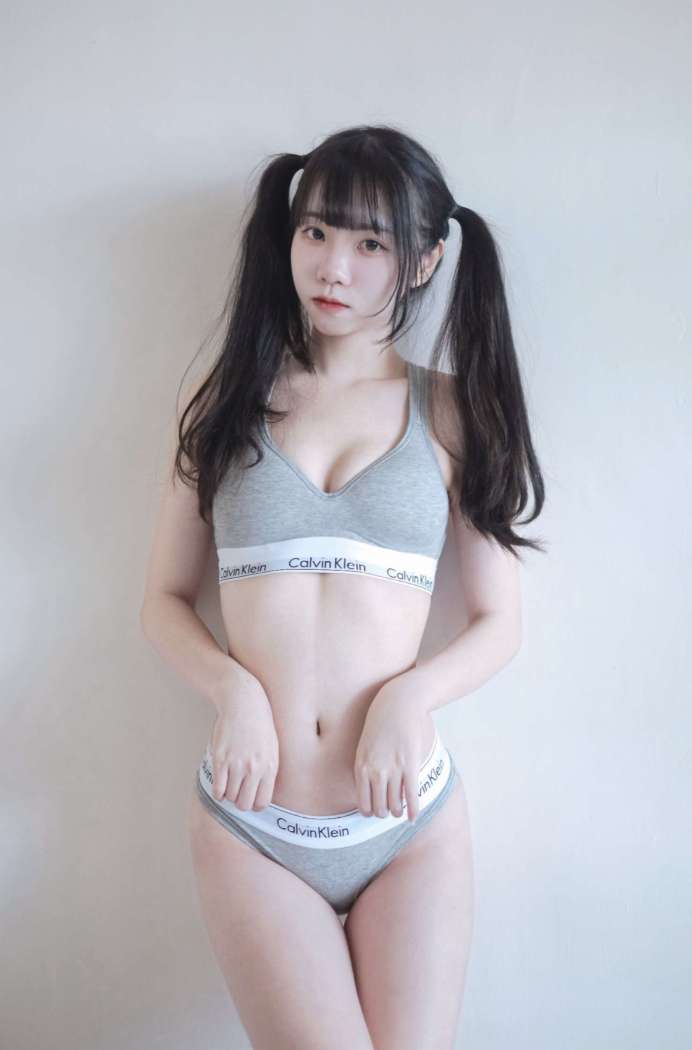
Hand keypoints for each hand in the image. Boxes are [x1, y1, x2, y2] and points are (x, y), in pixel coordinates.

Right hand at [209, 669, 279, 811]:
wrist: (244, 702)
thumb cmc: (259, 724)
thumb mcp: (272, 747)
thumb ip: (268, 769)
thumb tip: (261, 791)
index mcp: (270, 766)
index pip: (262, 802)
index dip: (255, 805)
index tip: (250, 799)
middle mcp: (254, 768)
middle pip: (245, 804)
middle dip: (240, 803)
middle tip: (237, 794)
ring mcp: (237, 764)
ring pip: (231, 797)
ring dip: (228, 795)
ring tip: (229, 785)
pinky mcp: (221, 759)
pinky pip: (218, 788)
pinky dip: (218, 792)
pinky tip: (219, 785)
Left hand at [353, 677, 433, 822]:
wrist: (398, 704)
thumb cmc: (381, 723)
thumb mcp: (364, 745)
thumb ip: (365, 767)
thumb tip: (369, 789)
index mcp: (360, 766)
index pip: (363, 802)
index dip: (369, 812)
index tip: (375, 812)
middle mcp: (375, 771)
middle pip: (379, 807)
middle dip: (384, 813)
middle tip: (389, 812)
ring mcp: (393, 769)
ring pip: (395, 804)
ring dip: (398, 812)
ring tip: (400, 812)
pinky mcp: (410, 765)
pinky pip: (412, 795)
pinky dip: (413, 810)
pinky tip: (413, 818)